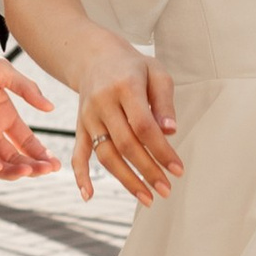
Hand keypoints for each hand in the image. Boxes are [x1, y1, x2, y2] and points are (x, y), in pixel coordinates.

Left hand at [0, 53, 61, 180]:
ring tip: (27, 170)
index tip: (55, 165)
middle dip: (32, 167)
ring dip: (13, 171)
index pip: (26, 142)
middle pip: (14, 158)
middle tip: (46, 170)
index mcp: (4, 117)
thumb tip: (50, 107)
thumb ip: (28, 89)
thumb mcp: (4, 73)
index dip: (41, 154)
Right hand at [71, 40, 180, 204]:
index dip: (161, 151)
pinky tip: (89, 195)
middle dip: (147, 171)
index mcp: (125, 87)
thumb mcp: (156, 73)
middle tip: (166, 189)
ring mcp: (88, 117)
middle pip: (125, 144)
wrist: (94, 57)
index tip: (178, 169)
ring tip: (147, 198)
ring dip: (126, 180)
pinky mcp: (79, 126)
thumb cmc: (133, 67)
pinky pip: (78, 153)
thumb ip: (164, 102)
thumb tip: (171, 132)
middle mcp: (103, 103)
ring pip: (105, 154)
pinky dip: (80, 176)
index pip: (144, 126)